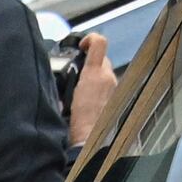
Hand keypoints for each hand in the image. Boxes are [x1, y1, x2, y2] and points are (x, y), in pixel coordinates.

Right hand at [65, 31, 120, 148]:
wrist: (89, 141)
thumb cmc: (77, 123)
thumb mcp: (64, 96)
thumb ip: (71, 78)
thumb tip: (69, 70)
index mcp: (94, 74)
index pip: (99, 42)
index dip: (89, 39)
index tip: (81, 47)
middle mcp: (108, 77)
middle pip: (101, 59)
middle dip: (90, 63)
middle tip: (78, 74)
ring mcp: (115, 88)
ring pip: (105, 73)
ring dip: (95, 77)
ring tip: (82, 91)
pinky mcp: (117, 98)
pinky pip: (108, 86)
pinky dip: (100, 89)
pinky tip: (91, 102)